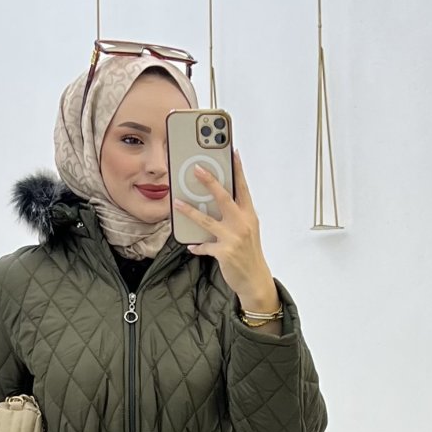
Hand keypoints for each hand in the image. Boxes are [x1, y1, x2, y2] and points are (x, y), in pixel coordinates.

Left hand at [172, 148, 274, 304]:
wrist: (255, 279)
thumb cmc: (249, 253)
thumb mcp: (248, 230)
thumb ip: (236, 215)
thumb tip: (216, 202)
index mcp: (249, 215)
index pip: (243, 187)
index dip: (238, 169)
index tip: (233, 152)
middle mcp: (242, 223)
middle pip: (224, 197)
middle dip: (209, 181)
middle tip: (196, 169)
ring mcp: (233, 238)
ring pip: (207, 220)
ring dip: (190, 211)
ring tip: (176, 203)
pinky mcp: (224, 252)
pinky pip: (204, 246)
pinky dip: (197, 246)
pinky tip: (191, 245)